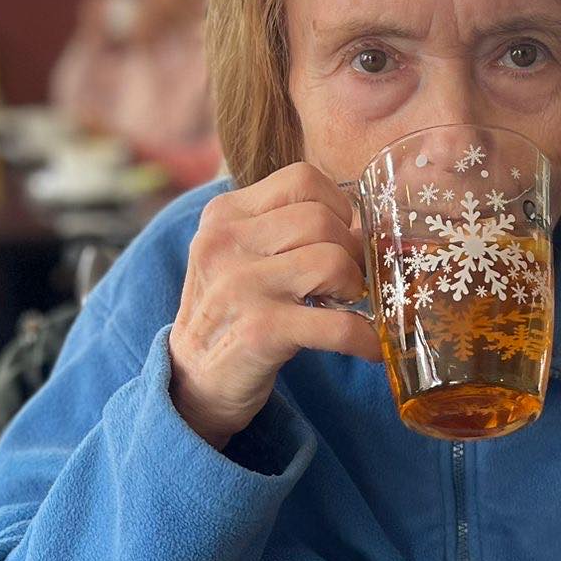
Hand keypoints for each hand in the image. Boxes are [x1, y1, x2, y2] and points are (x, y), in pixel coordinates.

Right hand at [169, 162, 379, 447]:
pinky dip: (363, 338)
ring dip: (354, 288)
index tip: (340, 237)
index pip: (302, 180)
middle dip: (350, 251)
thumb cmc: (232, 311)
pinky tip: (368, 346)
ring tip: (344, 305)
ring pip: (333, 262)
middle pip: (322, 220)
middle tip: (347, 281)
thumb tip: (368, 228)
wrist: (192, 380)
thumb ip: (289, 230)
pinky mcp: (260, 331)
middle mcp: (225, 243)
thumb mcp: (243, 255)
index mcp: (224, 214)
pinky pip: (337, 326)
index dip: (338, 207)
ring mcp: (240, 287)